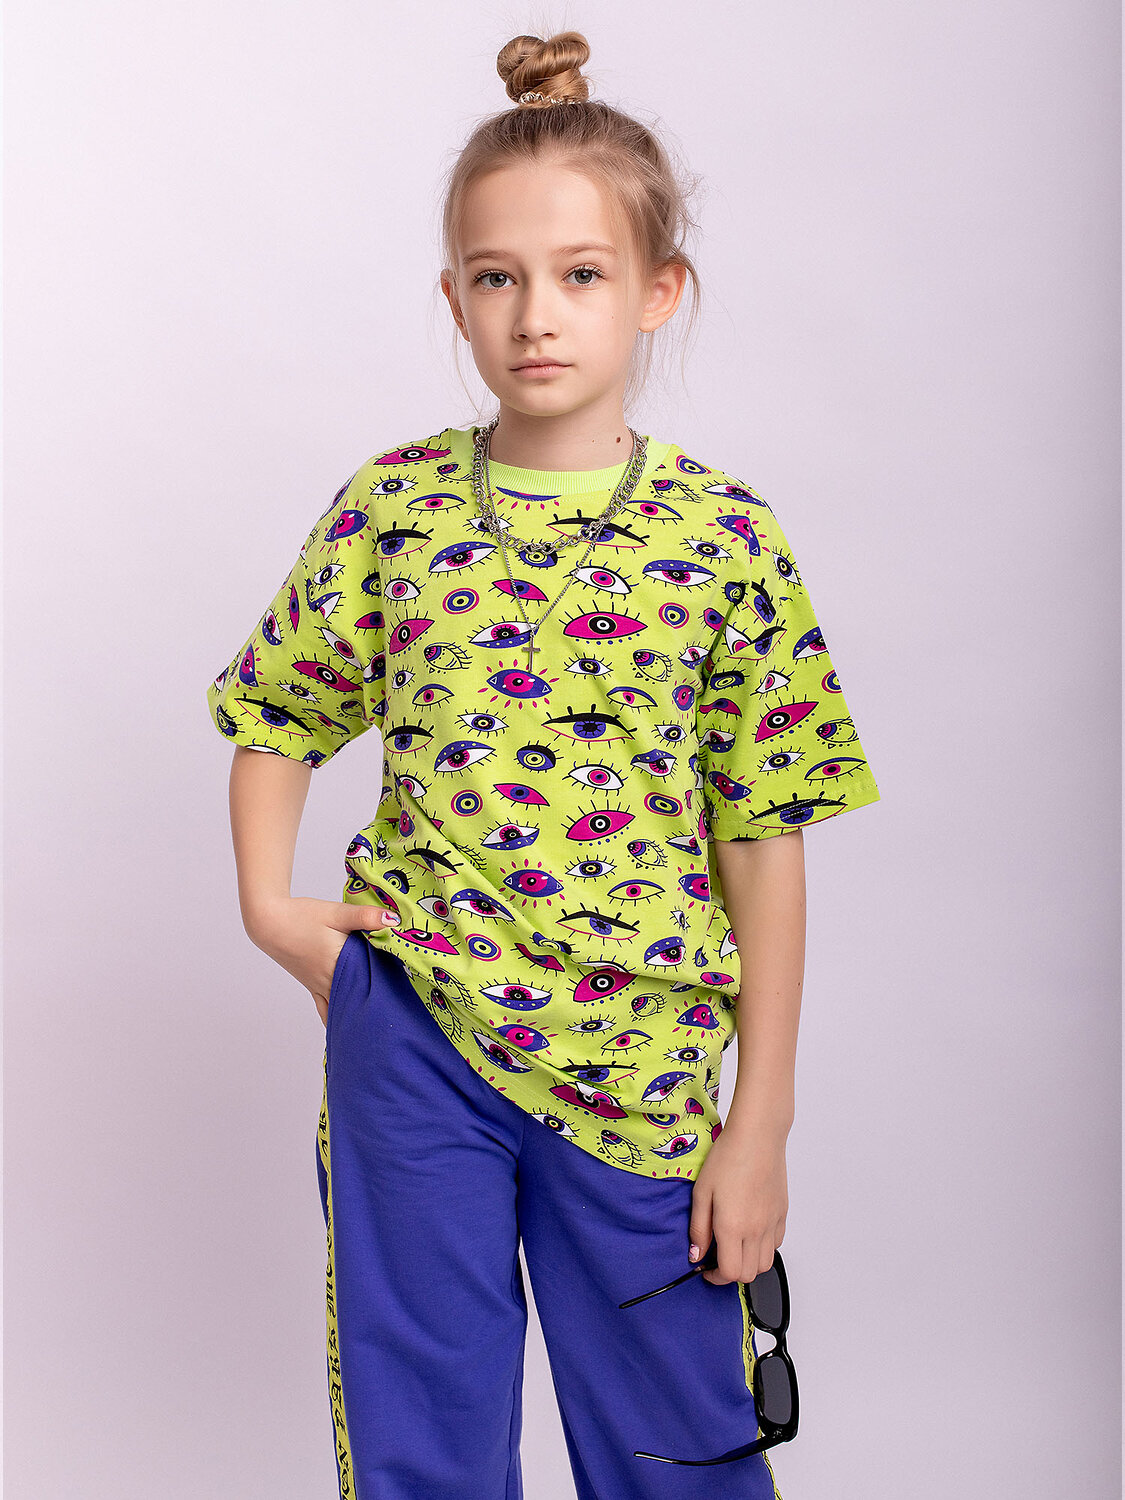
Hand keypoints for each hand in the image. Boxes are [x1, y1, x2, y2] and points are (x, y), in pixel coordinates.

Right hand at [245, 896, 400, 1026]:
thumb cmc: (302, 916)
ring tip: (375, 1026)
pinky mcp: (311, 983)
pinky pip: (325, 1008)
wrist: (269, 922)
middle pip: (358, 1000)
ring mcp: (319, 985)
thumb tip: (395, 920)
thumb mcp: (337, 912)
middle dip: (376, 1007)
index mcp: (340, 965)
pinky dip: (336, 1017)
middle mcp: (329, 981)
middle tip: (399, 1017)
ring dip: (356, 1014)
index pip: (371, 984)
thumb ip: (366, 917)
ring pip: (342, 1008)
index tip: (408, 997)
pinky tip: (344, 1029)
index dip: (390, 989)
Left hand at [687, 1119, 788, 1285]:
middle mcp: (756, 1230)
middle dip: (730, 1273)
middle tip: (717, 1257)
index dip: (714, 1277)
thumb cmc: (728, 1157)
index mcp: (733, 1226)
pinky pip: (776, 1244)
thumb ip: (698, 1228)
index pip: (729, 1273)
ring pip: (765, 1263)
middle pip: (748, 1274)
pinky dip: (764, 1247)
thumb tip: (697, 1254)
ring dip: (748, 1262)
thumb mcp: (701, 1192)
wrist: (757, 1136)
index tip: (705, 1268)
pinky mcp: (782, 1213)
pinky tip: (750, 1231)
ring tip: (734, 1245)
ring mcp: (772, 1222)